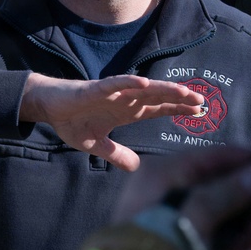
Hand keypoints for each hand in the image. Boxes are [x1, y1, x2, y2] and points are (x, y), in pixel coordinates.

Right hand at [19, 73, 203, 172]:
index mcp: (126, 111)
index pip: (157, 109)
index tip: (198, 111)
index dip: (177, 109)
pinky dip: (129, 82)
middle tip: (201, 101)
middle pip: (157, 97)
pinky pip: (115, 83)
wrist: (48, 107)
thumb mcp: (96, 146)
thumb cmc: (72, 122)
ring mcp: (112, 93)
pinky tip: (144, 82)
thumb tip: (135, 167)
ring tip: (183, 91)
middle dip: (179, 98)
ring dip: (163, 89)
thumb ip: (116, 154)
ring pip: (142, 89)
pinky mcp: (95, 89)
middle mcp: (124, 99)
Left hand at [114, 147, 250, 249]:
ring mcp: (172, 214)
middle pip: (222, 184)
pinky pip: (214, 228)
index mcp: (164, 172)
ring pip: (222, 208)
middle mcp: (166, 188)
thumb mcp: (198, 214)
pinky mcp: (179, 239)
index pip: (216, 157)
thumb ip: (229, 192)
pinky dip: (232, 236)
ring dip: (247, 222)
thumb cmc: (165, 246)